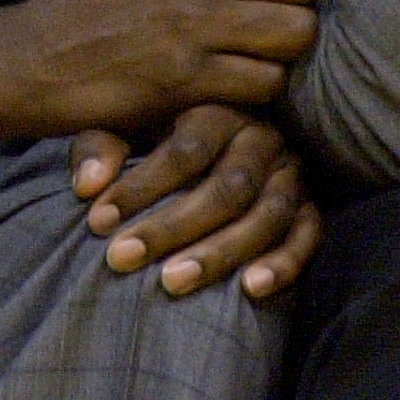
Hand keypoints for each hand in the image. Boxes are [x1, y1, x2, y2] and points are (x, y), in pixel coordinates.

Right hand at [0, 0, 325, 148]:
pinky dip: (260, 87)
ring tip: (263, 50)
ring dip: (287, 48)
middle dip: (302, 0)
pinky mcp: (192, 80)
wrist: (38, 54)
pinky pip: (267, 82)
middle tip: (276, 16)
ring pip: (298, 32)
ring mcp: (199, 26)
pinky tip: (240, 82)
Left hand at [71, 105, 321, 299]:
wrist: (226, 135)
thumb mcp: (130, 125)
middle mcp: (261, 136)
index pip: (184, 151)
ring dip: (220, 253)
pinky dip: (284, 263)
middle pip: (226, 188)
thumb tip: (87, 185)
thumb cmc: (163, 132)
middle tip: (122, 259)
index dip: (141, 187)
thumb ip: (102, 145)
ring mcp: (291, 171)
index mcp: (217, 109)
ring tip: (172, 283)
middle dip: (172, 227)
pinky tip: (251, 289)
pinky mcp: (312, 204)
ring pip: (265, 215)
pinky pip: (308, 235)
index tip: (97, 221)